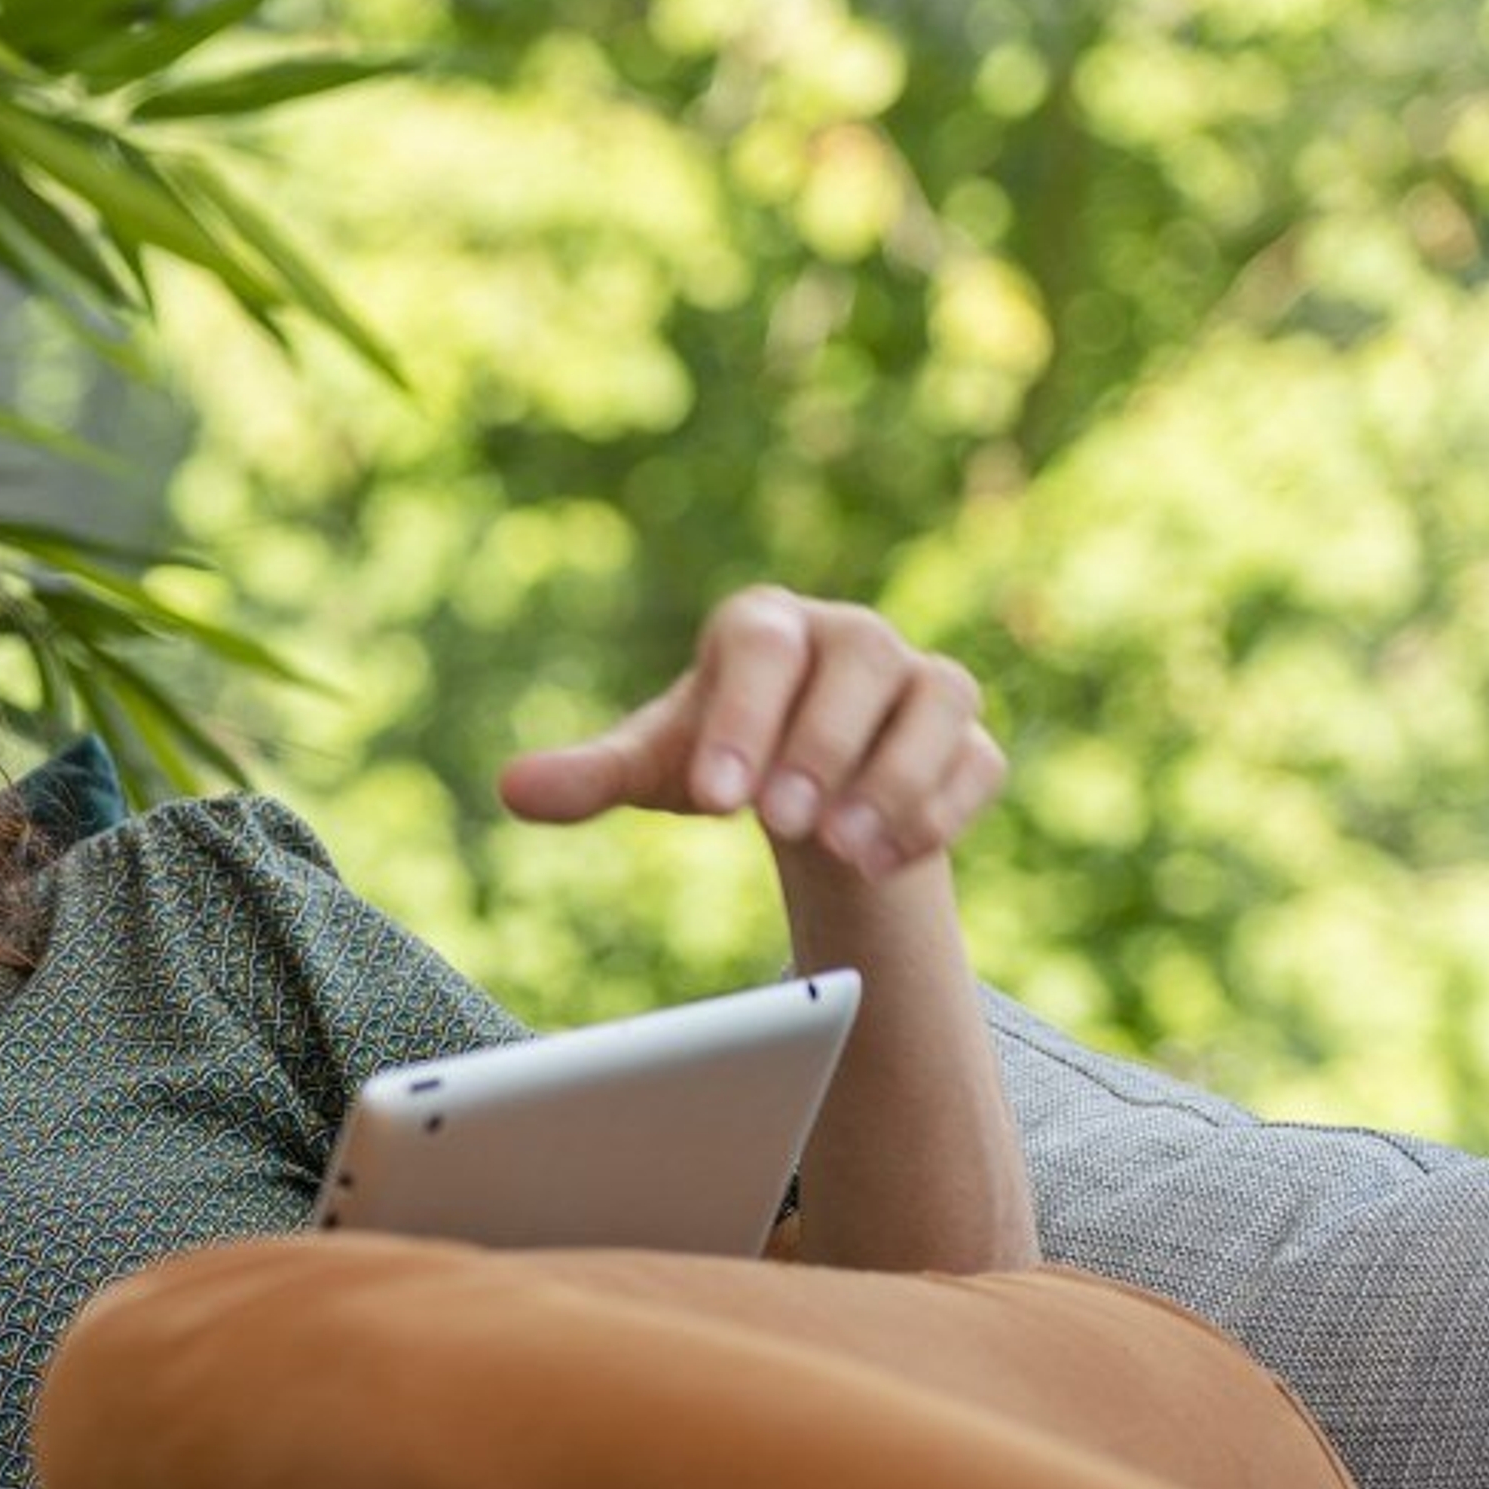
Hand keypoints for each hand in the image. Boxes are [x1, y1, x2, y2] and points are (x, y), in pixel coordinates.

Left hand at [497, 589, 1006, 882]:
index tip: (717, 797)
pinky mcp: (969, 742)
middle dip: (819, 747)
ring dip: (891, 781)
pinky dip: (938, 811)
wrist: (808, 784)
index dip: (743, 716)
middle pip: (856, 667)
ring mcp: (923, 684)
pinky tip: (890, 860)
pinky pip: (974, 764)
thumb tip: (514, 788)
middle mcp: (853, 640)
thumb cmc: (724, 758)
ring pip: (933, 709)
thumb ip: (592, 776)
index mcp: (767, 628)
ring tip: (843, 849)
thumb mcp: (656, 767)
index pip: (762, 647)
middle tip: (780, 823)